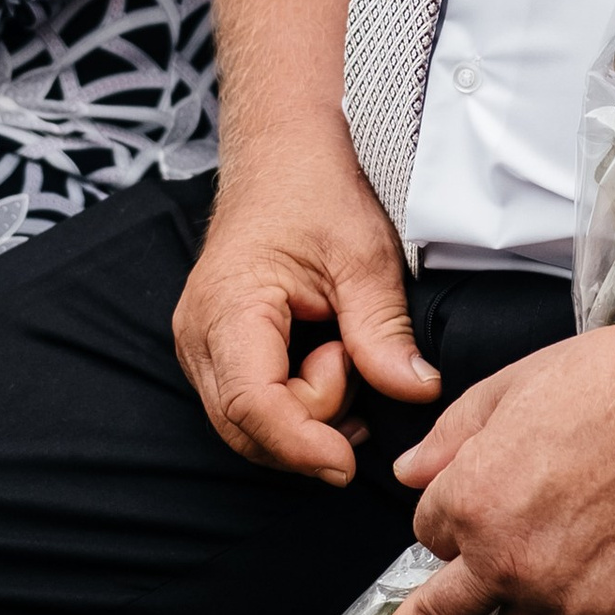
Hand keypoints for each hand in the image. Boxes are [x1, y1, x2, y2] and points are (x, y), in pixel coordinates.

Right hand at [173, 145, 439, 480]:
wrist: (283, 151)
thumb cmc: (316, 189)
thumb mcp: (365, 255)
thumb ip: (384, 331)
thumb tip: (416, 392)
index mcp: (228, 308)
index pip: (252, 406)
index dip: (301, 445)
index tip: (347, 462)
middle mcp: (198, 336)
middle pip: (248, 428)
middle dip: (312, 419)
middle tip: (354, 357)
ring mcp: (201, 346)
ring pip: (249, 424)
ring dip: (308, 409)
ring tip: (342, 344)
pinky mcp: (216, 350)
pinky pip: (252, 403)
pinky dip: (297, 400)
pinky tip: (329, 359)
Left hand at [381, 321, 614, 614]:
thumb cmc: (614, 381)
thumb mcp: (516, 383)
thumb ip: (451, 434)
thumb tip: (409, 472)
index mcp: (472, 500)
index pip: (428, 532)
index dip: (451, 513)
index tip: (475, 500)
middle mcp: (507, 560)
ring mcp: (562, 594)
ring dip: (520, 600)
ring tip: (557, 556)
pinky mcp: (614, 612)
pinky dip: (581, 598)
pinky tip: (609, 551)